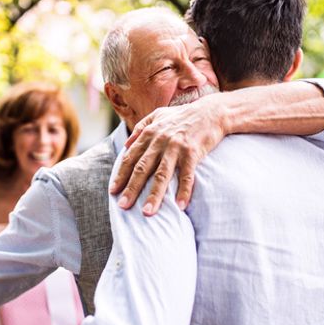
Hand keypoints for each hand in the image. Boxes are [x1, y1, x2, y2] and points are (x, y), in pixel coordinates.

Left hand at [110, 100, 224, 215]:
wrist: (210, 112)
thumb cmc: (182, 116)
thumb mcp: (158, 115)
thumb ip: (140, 128)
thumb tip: (126, 145)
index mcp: (149, 133)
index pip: (131, 158)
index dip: (121, 175)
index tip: (113, 190)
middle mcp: (160, 141)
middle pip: (142, 168)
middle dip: (131, 188)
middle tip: (123, 206)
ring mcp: (176, 147)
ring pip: (162, 175)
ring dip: (154, 195)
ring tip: (147, 212)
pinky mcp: (193, 153)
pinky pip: (187, 175)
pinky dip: (184, 191)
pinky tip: (180, 206)